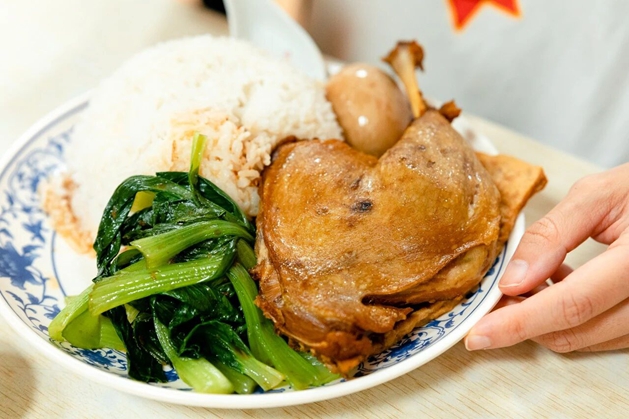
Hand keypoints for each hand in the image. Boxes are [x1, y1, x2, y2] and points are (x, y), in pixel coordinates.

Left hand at [465, 163, 628, 352]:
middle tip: (496, 297)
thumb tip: (512, 280)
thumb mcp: (596, 196)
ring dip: (545, 320)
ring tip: (531, 281)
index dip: (519, 323)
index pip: (571, 305)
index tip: (479, 334)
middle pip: (574, 330)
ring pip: (585, 338)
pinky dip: (570, 318)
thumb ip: (552, 236)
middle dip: (523, 321)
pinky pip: (602, 334)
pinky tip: (559, 285)